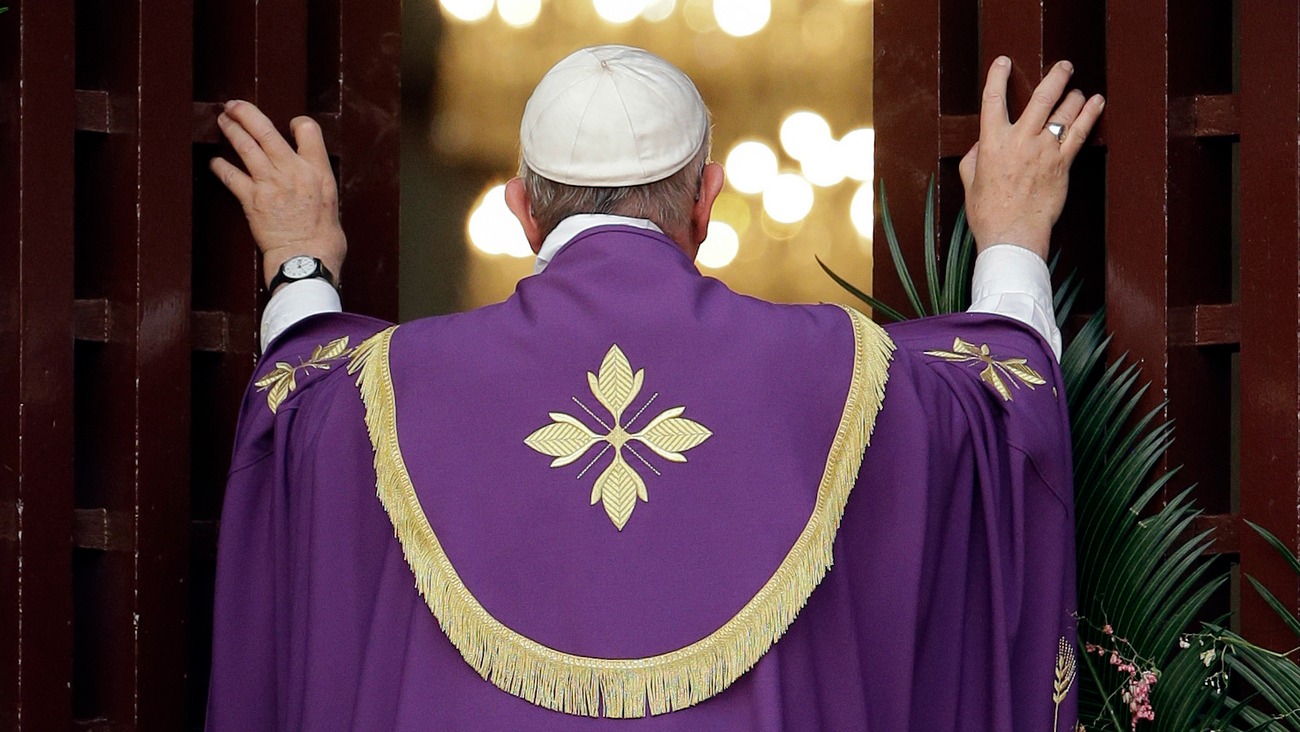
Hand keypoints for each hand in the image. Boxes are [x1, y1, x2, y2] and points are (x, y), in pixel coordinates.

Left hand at [209, 100, 345, 288]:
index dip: (296, 123)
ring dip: (231, 130)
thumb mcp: (332, 203)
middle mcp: (293, 171)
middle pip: (266, 130)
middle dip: (246, 113)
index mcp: (318, 170)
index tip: (287, 126)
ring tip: (222, 121)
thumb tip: (312, 184)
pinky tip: (215, 163)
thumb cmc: (324, 240)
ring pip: (246, 146)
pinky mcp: (252, 200)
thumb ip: (319, 185)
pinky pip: (230, 176)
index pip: (308, 130)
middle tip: (234, 106)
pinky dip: (220, 167)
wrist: (307, 260)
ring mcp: (270, 184)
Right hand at [958, 57, 1104, 258]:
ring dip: (1073, 96)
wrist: (1013, 235)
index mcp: (992, 143)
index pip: (993, 100)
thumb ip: (973, 158)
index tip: (1003, 63)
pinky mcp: (1062, 164)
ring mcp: (1044, 151)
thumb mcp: (970, 183)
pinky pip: (1079, 132)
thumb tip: (980, 144)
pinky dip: (1089, 114)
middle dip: (1055, 76)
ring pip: (1064, 111)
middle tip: (1064, 66)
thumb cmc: (988, 214)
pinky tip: (1096, 102)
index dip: (998, 77)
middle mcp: (1019, 141)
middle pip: (1041, 98)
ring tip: (1077, 91)